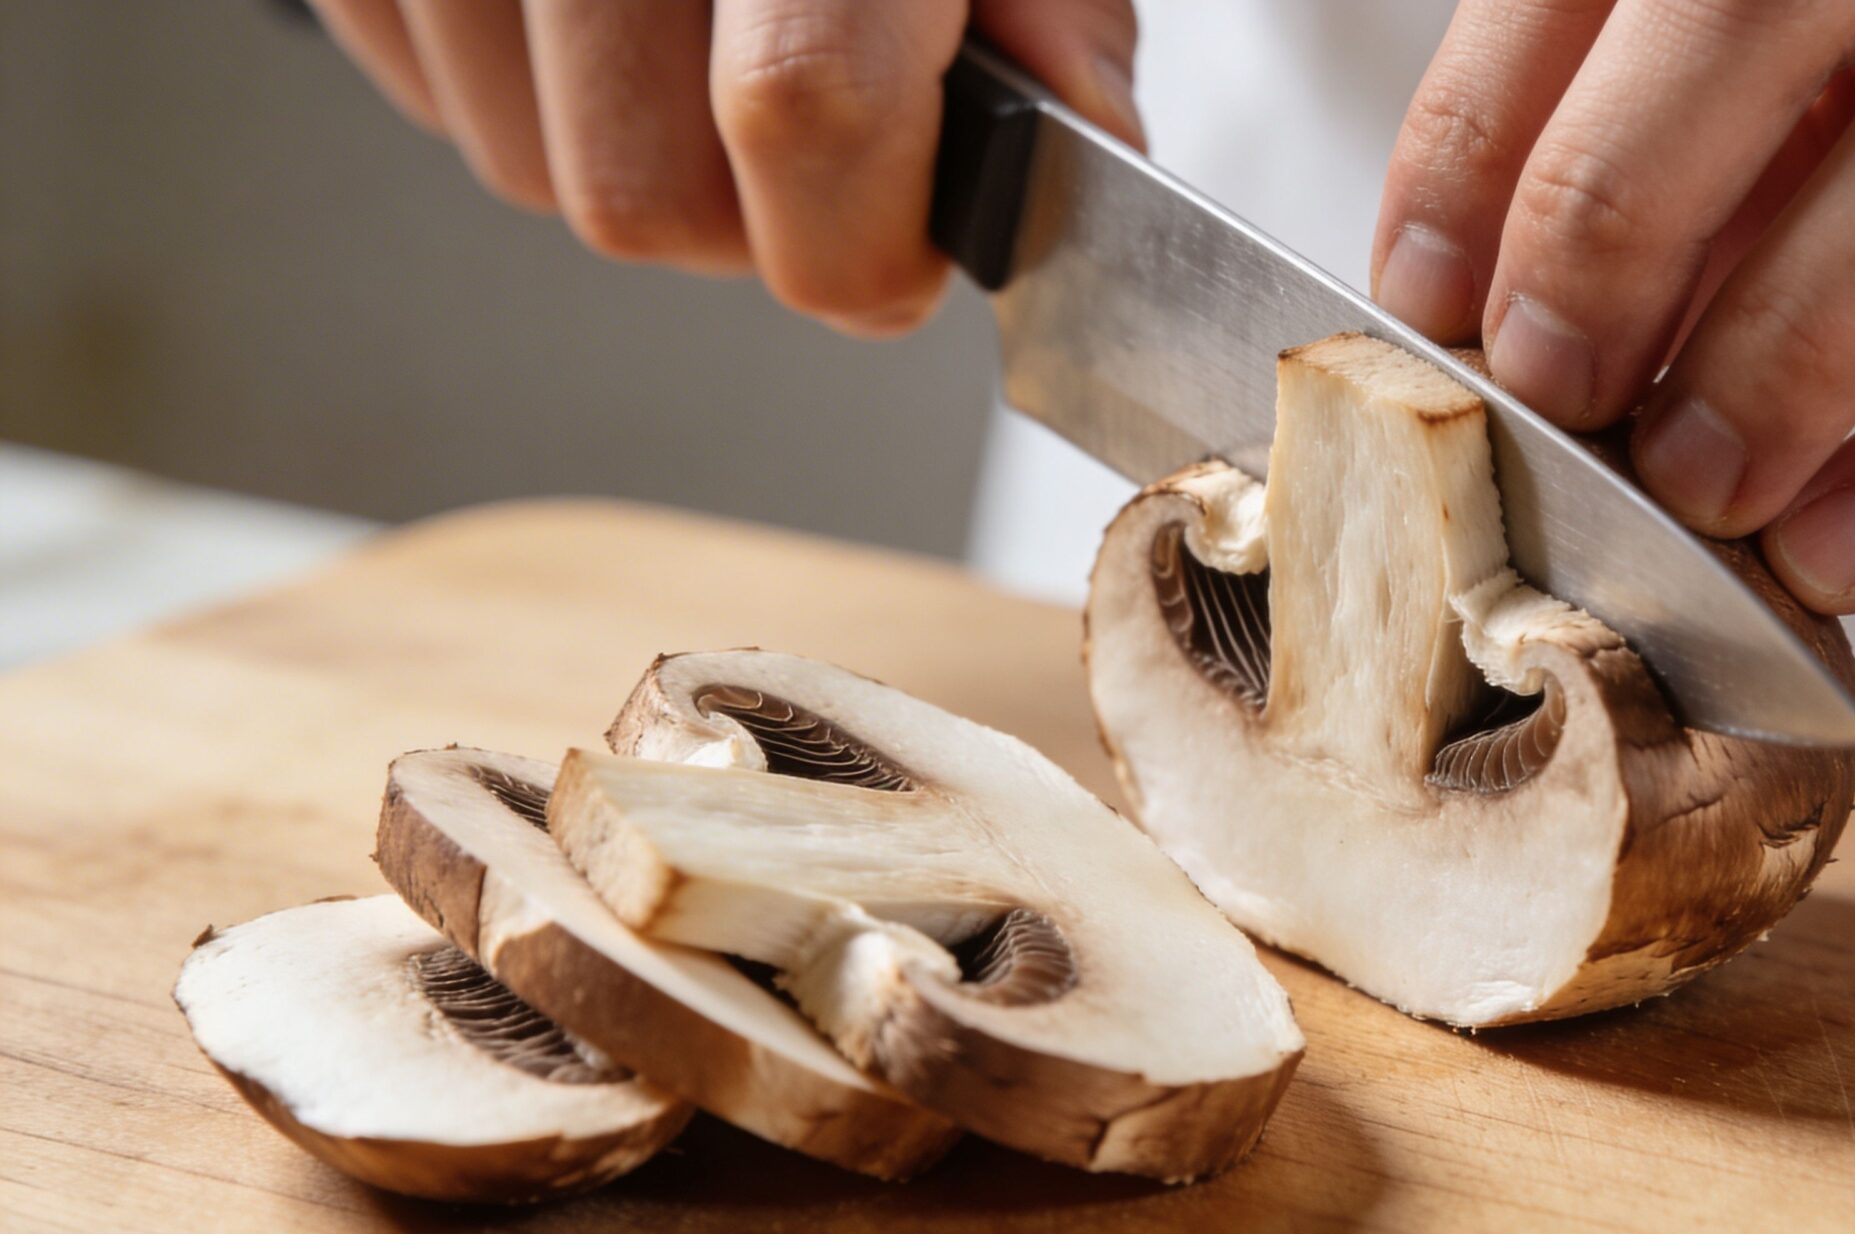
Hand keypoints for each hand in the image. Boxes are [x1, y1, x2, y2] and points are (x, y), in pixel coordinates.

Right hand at [309, 0, 1141, 333]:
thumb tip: (1070, 137)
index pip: (808, 106)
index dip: (870, 231)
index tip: (909, 243)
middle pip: (646, 194)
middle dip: (753, 211)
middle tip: (816, 116)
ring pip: (531, 166)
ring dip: (643, 150)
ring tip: (701, 26)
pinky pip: (439, 96)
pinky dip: (539, 84)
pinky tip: (610, 1)